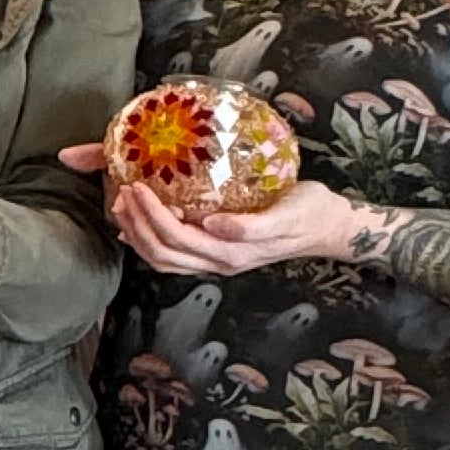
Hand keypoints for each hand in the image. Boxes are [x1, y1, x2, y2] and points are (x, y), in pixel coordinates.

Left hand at [62, 144, 362, 280]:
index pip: (178, 237)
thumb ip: (253, 225)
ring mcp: (217, 262)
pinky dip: (151, 243)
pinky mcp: (218, 254)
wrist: (327, 226)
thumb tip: (214, 226)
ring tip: (123, 206)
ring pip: (165, 260)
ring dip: (139, 236)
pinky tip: (140, 226)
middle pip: (163, 253)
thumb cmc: (310, 213)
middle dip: (136, 225)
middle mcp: (220, 262)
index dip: (151, 216)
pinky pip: (176, 258)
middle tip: (121, 192)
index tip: (136, 186)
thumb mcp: (289, 213)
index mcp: (232, 252)